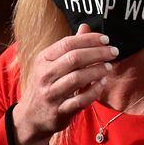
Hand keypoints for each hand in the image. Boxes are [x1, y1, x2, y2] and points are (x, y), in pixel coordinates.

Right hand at [13, 24, 116, 144]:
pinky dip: (94, 91)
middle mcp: (45, 75)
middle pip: (74, 58)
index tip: (106, 39)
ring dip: (97, 71)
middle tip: (113, 52)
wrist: (31, 117)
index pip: (68, 43)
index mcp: (43, 59)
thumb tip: (85, 27)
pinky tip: (102, 84)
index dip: (89, 40)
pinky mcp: (59, 111)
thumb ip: (69, 46)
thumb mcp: (51, 64)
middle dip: (98, 53)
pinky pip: (80, 100)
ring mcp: (51, 94)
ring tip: (109, 67)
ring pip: (77, 78)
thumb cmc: (46, 85)